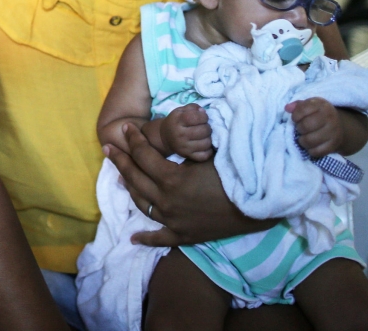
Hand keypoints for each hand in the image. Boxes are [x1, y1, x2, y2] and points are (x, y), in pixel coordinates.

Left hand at [105, 124, 275, 247]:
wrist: (259, 205)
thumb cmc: (236, 174)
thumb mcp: (206, 154)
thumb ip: (184, 147)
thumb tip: (172, 128)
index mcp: (171, 179)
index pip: (144, 156)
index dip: (133, 140)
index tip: (125, 129)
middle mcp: (166, 201)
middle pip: (136, 178)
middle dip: (121, 160)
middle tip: (109, 147)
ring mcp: (173, 221)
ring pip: (141, 204)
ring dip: (129, 189)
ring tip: (119, 177)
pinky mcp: (184, 235)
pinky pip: (160, 238)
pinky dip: (146, 238)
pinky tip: (134, 238)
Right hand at [159, 104, 212, 160]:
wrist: (164, 137)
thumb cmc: (176, 122)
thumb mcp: (180, 111)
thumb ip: (193, 108)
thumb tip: (203, 112)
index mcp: (178, 121)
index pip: (196, 117)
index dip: (203, 116)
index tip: (203, 117)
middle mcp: (180, 135)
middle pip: (204, 130)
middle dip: (207, 127)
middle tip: (204, 127)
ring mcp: (184, 147)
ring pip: (207, 143)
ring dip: (208, 138)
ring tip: (204, 136)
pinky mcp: (188, 156)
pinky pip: (205, 155)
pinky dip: (208, 150)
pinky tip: (204, 145)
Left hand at [286, 97, 342, 158]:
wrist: (339, 126)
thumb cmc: (319, 114)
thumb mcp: (310, 106)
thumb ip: (298, 105)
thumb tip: (287, 108)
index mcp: (322, 106)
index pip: (302, 110)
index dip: (295, 115)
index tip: (296, 118)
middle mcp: (330, 118)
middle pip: (305, 126)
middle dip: (299, 128)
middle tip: (300, 129)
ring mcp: (333, 132)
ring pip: (309, 141)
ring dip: (302, 140)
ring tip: (304, 137)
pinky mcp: (333, 145)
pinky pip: (316, 152)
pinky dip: (310, 150)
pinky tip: (311, 145)